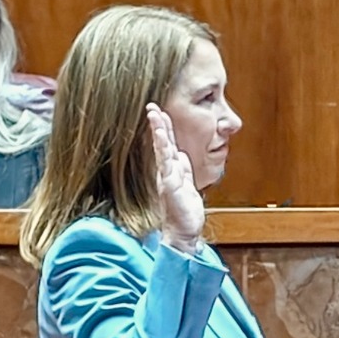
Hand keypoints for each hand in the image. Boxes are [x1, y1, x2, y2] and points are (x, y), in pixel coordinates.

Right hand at [147, 103, 204, 250]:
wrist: (183, 231)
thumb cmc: (184, 210)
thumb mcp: (187, 184)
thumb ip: (183, 168)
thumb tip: (183, 154)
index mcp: (171, 170)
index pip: (167, 144)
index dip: (164, 127)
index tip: (159, 110)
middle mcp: (167, 171)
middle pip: (162, 143)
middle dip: (158, 124)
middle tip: (152, 106)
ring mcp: (167, 178)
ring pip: (163, 150)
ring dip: (160, 132)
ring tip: (155, 116)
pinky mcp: (171, 186)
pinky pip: (166, 165)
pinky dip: (164, 150)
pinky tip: (161, 139)